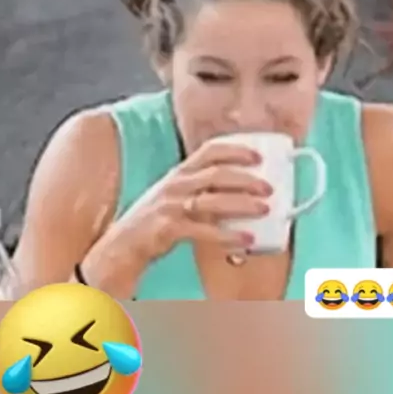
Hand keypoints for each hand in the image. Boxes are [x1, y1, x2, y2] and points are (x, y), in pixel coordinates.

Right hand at [116, 141, 272, 261]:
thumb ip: (204, 189)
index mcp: (181, 172)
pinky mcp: (169, 229)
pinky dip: (228, 235)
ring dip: (242, 204)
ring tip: (264, 209)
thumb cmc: (157, 218)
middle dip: (246, 179)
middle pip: (216, 174)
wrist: (124, 243)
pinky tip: (246, 239)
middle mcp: (176, 184)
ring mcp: (171, 206)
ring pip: (213, 201)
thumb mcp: (177, 194)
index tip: (258, 157)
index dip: (236, 150)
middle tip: (268, 188)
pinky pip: (204, 231)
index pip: (210, 150)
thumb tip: (244, 191)